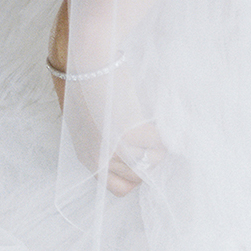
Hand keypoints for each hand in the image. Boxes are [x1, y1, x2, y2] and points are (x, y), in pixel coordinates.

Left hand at [49, 0, 165, 196]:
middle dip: (147, 162)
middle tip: (150, 140)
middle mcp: (97, 159)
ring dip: (158, 149)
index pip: (116, 188)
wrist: (86, 63)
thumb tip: (124, 144)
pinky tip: (158, 120)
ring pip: (149, 164)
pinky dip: (164, 135)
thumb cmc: (86, 83)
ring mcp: (112, 148)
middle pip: (136, 179)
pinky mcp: (127, 133)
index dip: (132, 175)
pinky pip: (158, 144)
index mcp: (87, 157)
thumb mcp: (87, 121)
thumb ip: (102, 138)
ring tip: (155, 130)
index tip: (139, 158)